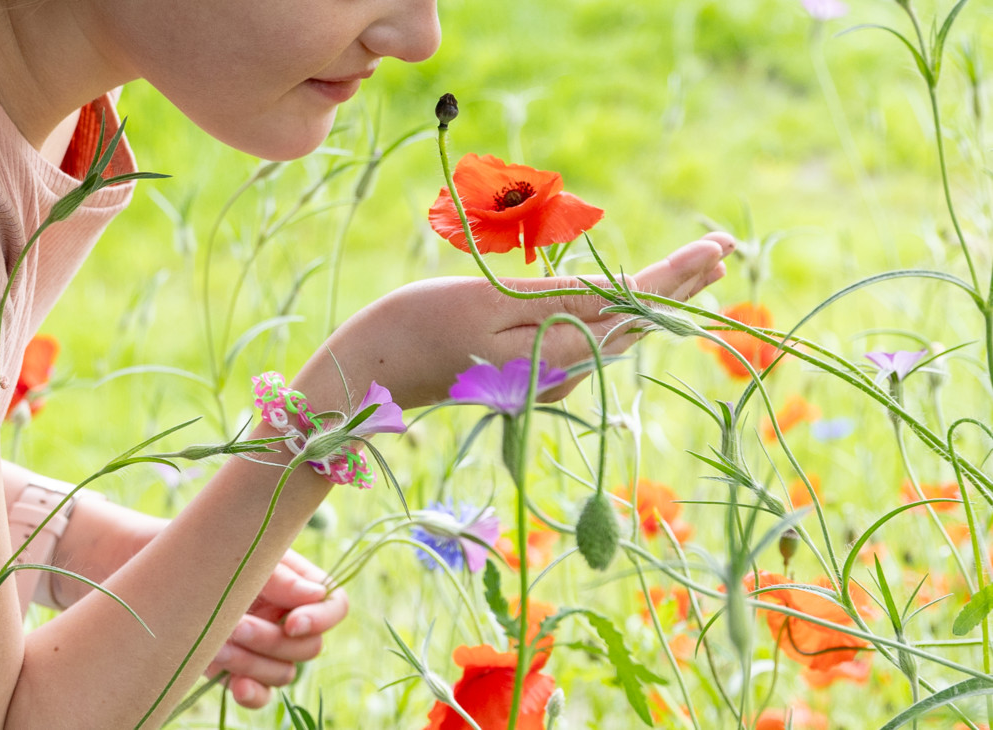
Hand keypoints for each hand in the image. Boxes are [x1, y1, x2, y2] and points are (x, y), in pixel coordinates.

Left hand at [204, 549, 347, 708]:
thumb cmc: (210, 555)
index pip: (335, 605)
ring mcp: (266, 648)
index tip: (291, 622)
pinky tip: (237, 686)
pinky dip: (252, 694)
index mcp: (299, 584)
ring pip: (284, 672)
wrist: (166, 577)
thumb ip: (282, 578)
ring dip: (252, 662)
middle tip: (237, 626)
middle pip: (309, 647)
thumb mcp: (247, 558)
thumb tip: (317, 594)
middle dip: (272, 641)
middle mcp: (288, 618)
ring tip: (217, 645)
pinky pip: (262, 694)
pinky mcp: (241, 670)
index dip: (321, 619)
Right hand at [297, 233, 733, 411]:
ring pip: (618, 332)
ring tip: (698, 269)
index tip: (717, 246)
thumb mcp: (487, 304)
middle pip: (634, 321)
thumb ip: (559, 306)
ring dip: (659, 297)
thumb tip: (626, 304)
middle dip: (681, 283)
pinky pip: (591, 341)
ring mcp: (547, 377)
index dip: (676, 275)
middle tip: (724, 247)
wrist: (369, 371)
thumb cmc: (416, 325)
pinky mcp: (530, 374)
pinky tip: (639, 301)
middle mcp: (561, 372)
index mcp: (552, 351)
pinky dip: (624, 313)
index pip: (629, 305)